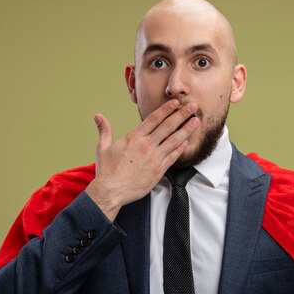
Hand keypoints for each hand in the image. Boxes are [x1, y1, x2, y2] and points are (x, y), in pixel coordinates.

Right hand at [85, 99, 199, 220]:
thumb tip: (98, 116)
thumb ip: (104, 130)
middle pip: (168, 126)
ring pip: (174, 141)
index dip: (166, 109)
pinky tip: (187, 142)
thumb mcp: (103, 147)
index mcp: (134, 137)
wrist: (111, 191)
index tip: (176, 103)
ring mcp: (154, 158)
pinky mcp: (158, 171)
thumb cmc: (107, 170)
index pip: (154, 119)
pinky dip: (180, 148)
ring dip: (186, 130)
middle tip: (192, 106)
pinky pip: (173, 157)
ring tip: (196, 121)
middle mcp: (146, 145)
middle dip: (181, 115)